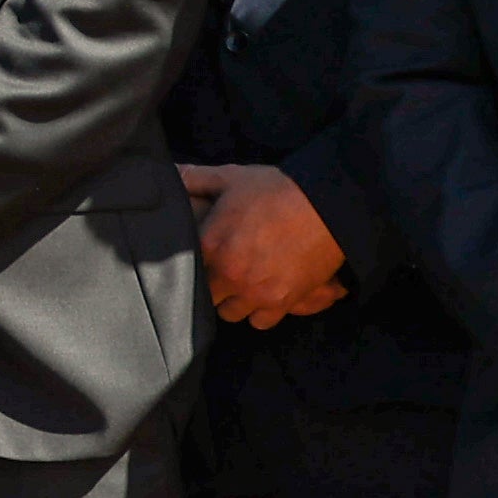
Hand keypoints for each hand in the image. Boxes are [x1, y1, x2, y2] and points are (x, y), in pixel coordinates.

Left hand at [188, 164, 349, 329]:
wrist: (327, 206)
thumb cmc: (276, 190)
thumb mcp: (230, 177)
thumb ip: (195, 178)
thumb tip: (170, 175)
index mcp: (210, 245)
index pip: (186, 269)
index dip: (192, 265)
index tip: (201, 260)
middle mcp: (228, 274)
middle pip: (206, 296)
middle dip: (212, 285)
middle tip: (222, 272)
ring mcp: (255, 292)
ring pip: (230, 313)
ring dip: (234, 301)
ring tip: (241, 286)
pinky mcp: (281, 302)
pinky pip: (260, 322)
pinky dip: (260, 313)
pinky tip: (262, 297)